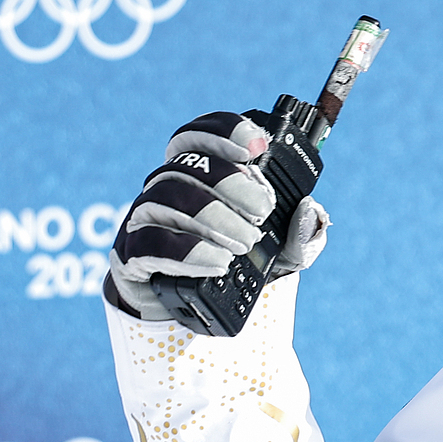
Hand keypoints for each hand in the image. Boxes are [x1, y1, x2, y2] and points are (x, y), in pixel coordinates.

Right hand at [103, 111, 326, 319]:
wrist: (193, 310)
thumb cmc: (235, 265)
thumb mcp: (279, 253)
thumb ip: (301, 235)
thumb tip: (310, 211)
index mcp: (197, 174)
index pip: (198, 134)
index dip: (224, 131)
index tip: (256, 147)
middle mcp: (167, 187)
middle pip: (188, 164)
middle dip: (231, 183)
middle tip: (262, 212)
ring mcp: (146, 217)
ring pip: (168, 197)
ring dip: (212, 218)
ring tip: (243, 241)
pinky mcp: (132, 252)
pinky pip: (151, 241)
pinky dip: (188, 252)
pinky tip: (216, 261)